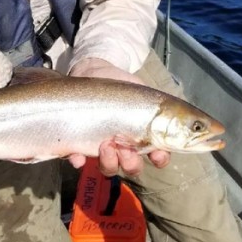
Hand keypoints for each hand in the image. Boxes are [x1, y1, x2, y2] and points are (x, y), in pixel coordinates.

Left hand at [67, 58, 170, 175]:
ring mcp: (102, 147)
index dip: (160, 159)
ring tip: (105, 144)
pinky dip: (78, 160)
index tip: (157, 155)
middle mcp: (124, 146)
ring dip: (110, 162)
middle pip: (132, 167)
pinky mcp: (80, 144)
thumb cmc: (120, 84)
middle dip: (131, 163)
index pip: (157, 155)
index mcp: (143, 135)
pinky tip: (78, 156)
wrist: (93, 73)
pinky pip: (78, 160)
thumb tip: (163, 110)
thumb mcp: (140, 88)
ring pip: (109, 168)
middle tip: (125, 147)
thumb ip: (152, 102)